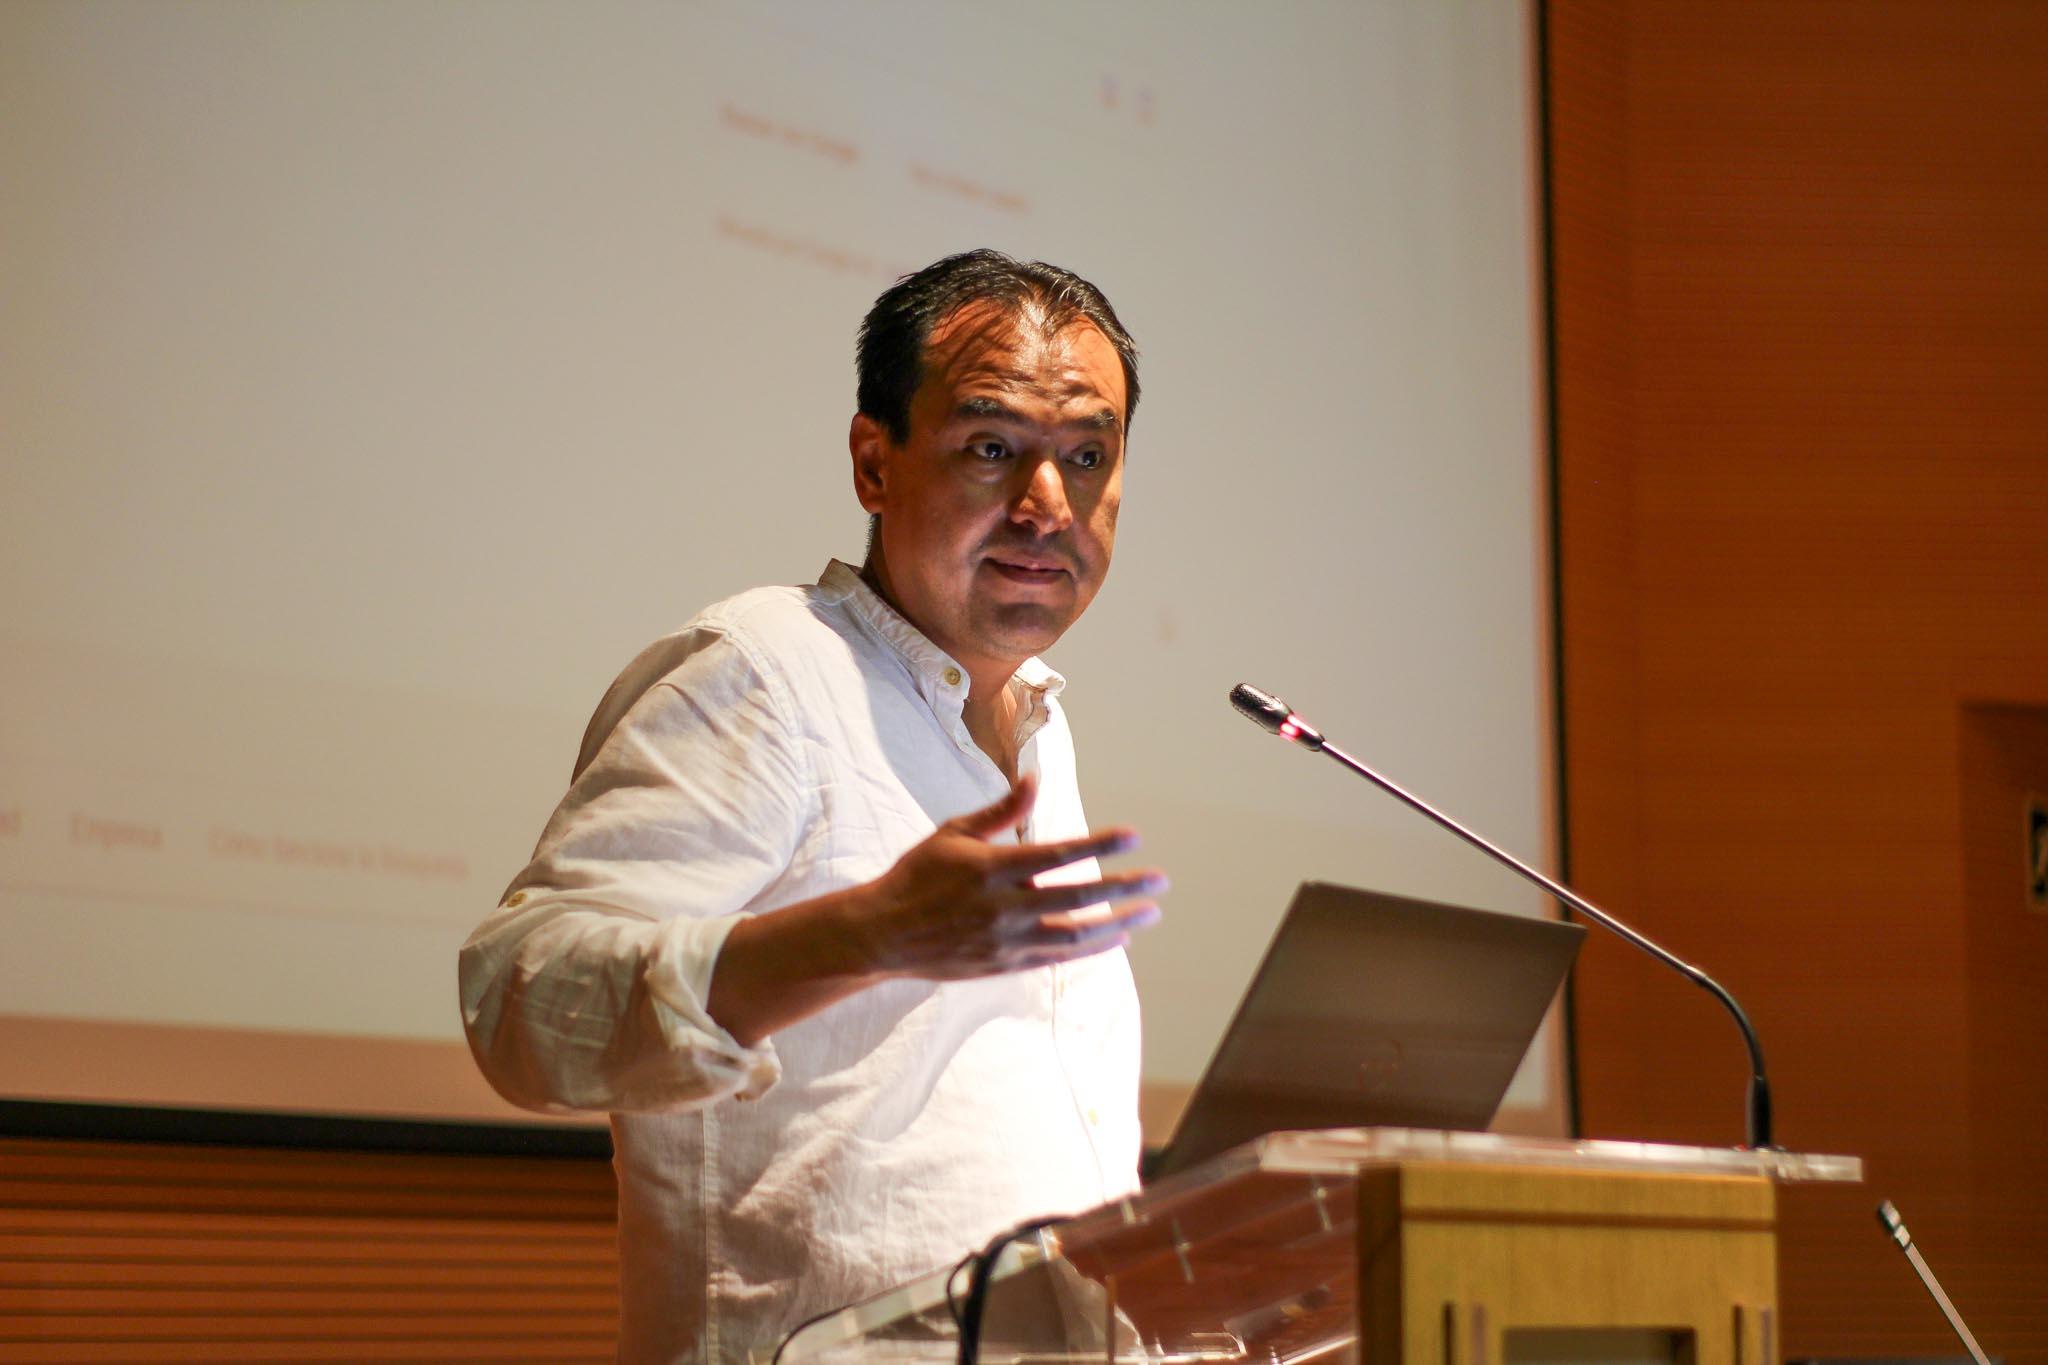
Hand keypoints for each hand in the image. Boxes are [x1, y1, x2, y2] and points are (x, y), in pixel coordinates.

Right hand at [851, 774, 1165, 979]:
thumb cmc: (917, 875)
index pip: (1059, 854)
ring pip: (1075, 935)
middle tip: (1160, 881)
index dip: (1100, 845)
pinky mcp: (1004, 965)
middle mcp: (1004, 907)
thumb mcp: (953, 834)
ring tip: (1148, 914)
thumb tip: (1035, 781)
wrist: (883, 934)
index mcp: (992, 868)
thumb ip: (999, 812)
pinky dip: (1089, 949)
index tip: (1133, 836)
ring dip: (1117, 925)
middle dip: (1124, 888)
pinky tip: (1116, 939)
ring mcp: (1006, 940)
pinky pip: (1057, 958)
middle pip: (1078, 897)